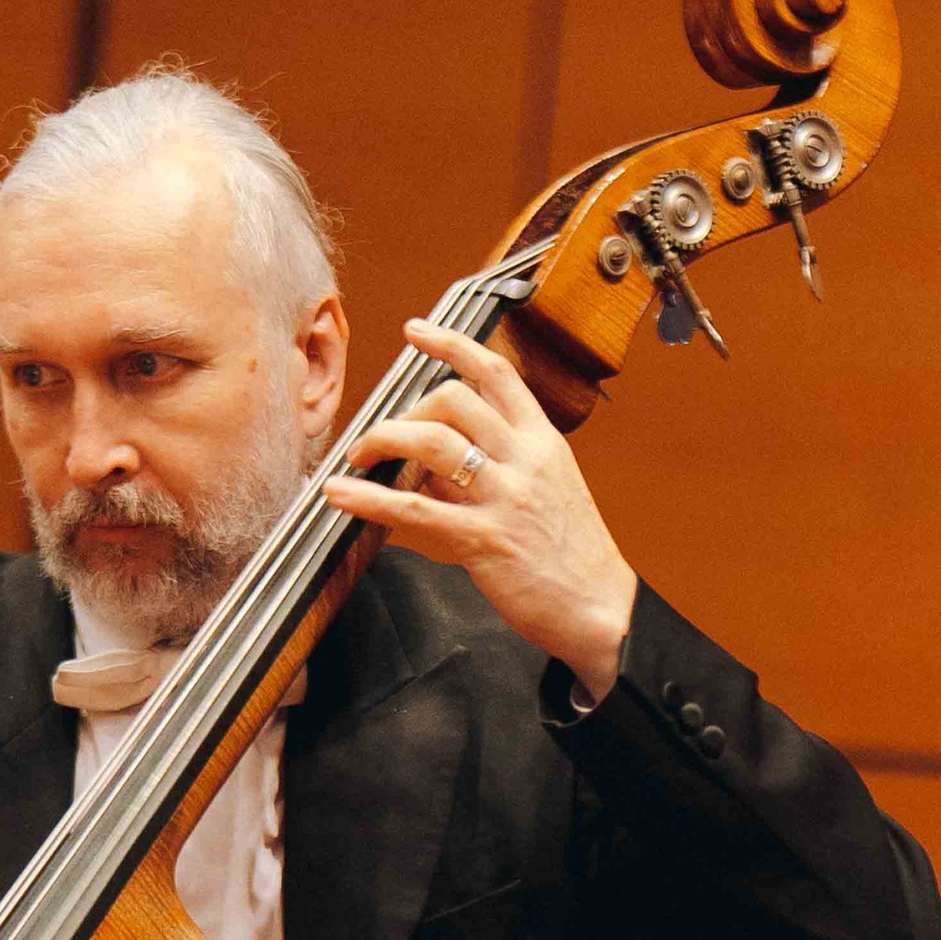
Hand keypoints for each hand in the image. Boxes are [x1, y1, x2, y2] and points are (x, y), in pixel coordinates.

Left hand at [323, 321, 637, 704]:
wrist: (600, 608)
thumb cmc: (569, 556)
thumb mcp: (543, 494)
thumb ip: (492, 470)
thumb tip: (429, 468)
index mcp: (543, 442)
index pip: (497, 374)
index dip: (453, 345)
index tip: (417, 331)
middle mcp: (525, 459)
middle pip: (454, 399)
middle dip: (406, 410)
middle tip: (378, 436)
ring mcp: (504, 498)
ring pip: (433, 442)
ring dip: (383, 440)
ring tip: (356, 457)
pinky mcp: (484, 540)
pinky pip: (415, 511)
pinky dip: (370, 498)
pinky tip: (340, 495)